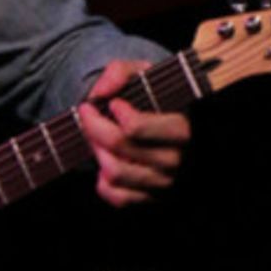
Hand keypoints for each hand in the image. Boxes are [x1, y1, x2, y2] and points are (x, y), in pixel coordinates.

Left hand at [80, 59, 189, 208]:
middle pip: (120, 146)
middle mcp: (177, 158)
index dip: (114, 113)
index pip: (135, 127)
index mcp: (182, 127)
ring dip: (97, 153)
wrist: (165, 122)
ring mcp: (165, 181)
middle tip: (89, 116)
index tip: (112, 104)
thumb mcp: (142, 73)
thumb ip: (119, 72)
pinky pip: (118, 197)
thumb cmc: (153, 97)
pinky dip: (103, 182)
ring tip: (97, 139)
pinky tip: (107, 163)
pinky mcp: (152, 198)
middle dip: (95, 128)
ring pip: (115, 172)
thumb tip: (101, 93)